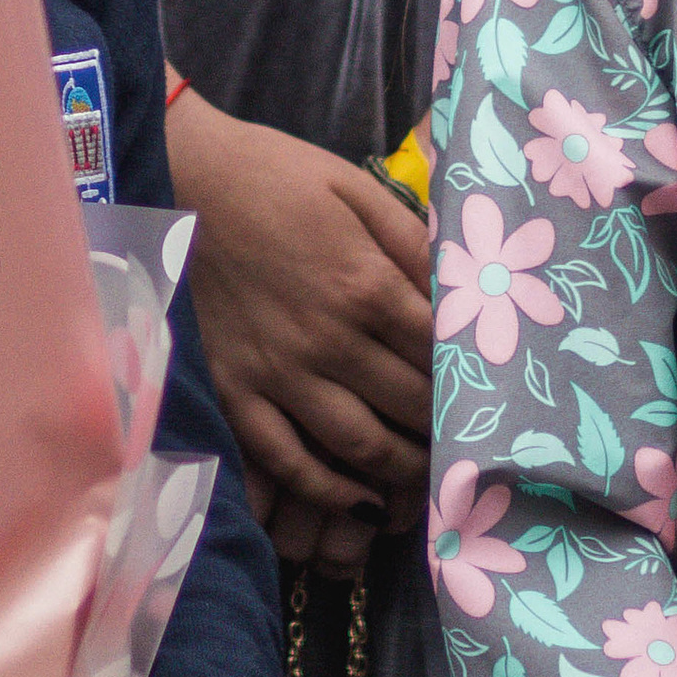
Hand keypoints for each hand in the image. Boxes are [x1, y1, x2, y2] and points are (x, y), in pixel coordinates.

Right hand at [165, 89, 431, 577]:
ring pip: (359, 445)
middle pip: (410, 405)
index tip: (497, 395)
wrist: (179, 176)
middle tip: (475, 441)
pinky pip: (286, 459)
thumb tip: (465, 291)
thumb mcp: (356, 190)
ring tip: (431, 473)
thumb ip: (412, 244)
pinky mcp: (236, 390)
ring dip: (404, 469)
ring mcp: (278, 373)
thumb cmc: (274, 177)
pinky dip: (328, 489)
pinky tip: (361, 500)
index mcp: (366, 286)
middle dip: (449, 428)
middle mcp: (328, 340)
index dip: (475, 379)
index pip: (441, 354)